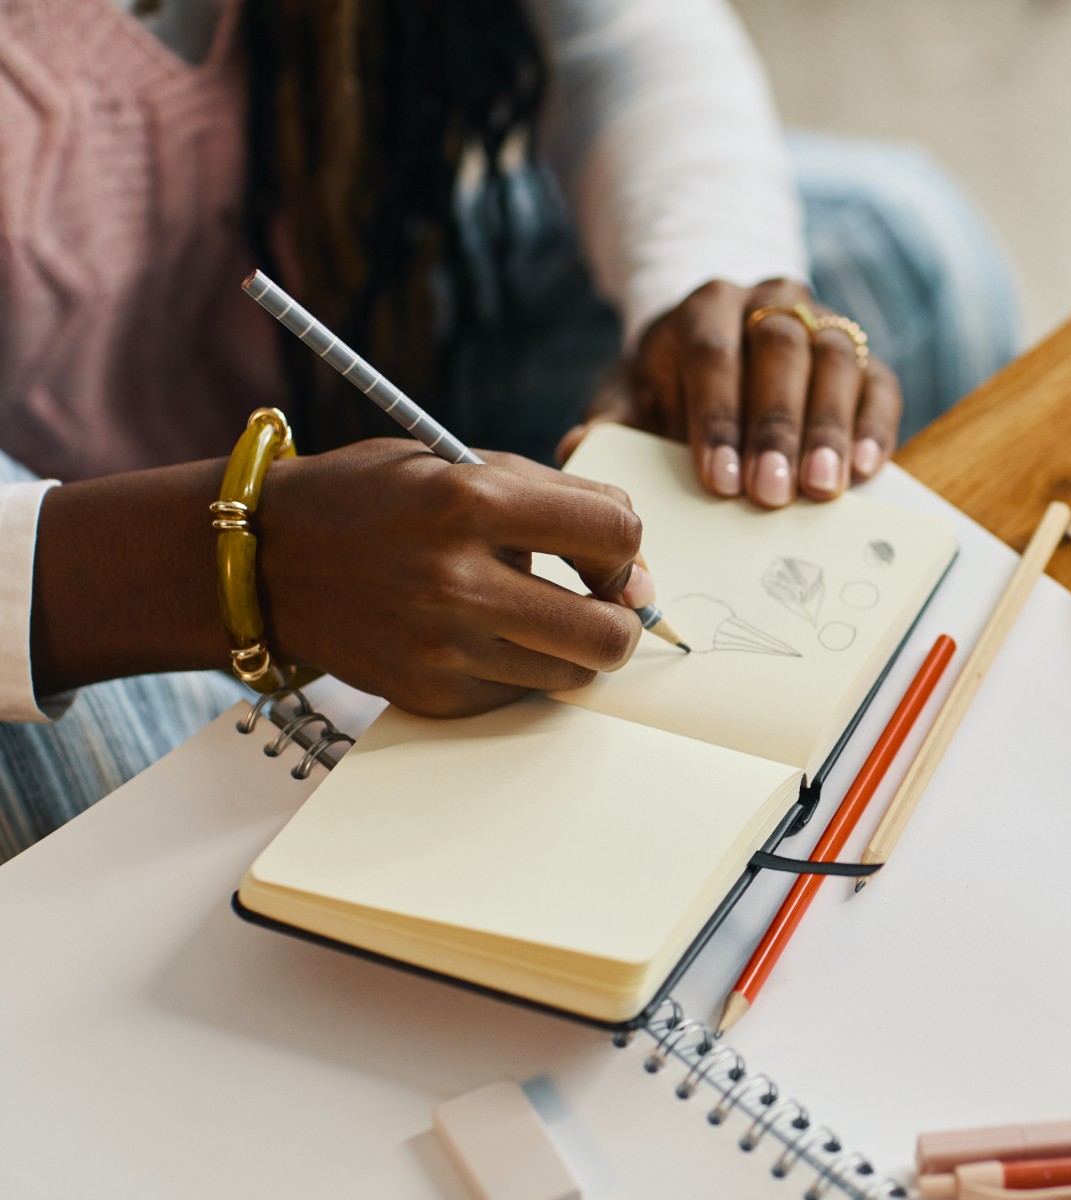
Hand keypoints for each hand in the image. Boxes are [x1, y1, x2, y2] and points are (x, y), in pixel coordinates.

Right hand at [253, 441, 654, 715]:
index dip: (624, 545)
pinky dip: (517, 668)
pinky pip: (519, 695)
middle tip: (598, 604)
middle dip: (619, 618)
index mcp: (471, 501)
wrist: (265, 559)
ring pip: (574, 674)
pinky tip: (479, 636)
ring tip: (531, 615)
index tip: (603, 552)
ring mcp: (442, 647)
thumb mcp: (462, 466)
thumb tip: (636, 572)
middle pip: (609, 633)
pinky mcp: (430, 694)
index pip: (615, 532)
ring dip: (570, 647)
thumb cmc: (378, 501)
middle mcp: (458, 580)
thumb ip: (558, 501)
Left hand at [570, 278, 901, 507]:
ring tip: (822, 488)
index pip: (714, 353)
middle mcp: (768, 299)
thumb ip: (611, 422)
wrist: (718, 349)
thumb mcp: (631, 397)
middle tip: (773, 494)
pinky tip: (865, 470)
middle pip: (781, 350)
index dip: (718, 419)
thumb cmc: (670, 386)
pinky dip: (874, 426)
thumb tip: (577, 447)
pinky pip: (879, 383)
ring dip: (829, 428)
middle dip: (776, 427)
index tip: (719, 481)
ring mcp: (822, 321)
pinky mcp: (863, 354)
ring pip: (835, 360)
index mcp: (704, 306)